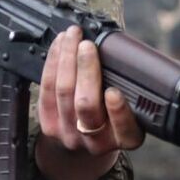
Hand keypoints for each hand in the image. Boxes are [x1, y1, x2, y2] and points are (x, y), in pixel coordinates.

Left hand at [35, 26, 145, 179]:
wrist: (85, 141)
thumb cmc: (114, 118)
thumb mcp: (133, 111)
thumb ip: (133, 92)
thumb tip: (122, 53)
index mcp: (124, 138)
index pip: (125, 129)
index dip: (118, 112)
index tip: (114, 92)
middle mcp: (96, 141)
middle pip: (86, 105)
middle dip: (86, 71)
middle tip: (87, 45)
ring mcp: (69, 134)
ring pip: (63, 92)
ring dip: (66, 59)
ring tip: (72, 37)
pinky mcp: (48, 123)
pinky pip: (46, 89)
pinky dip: (53, 62)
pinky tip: (60, 46)